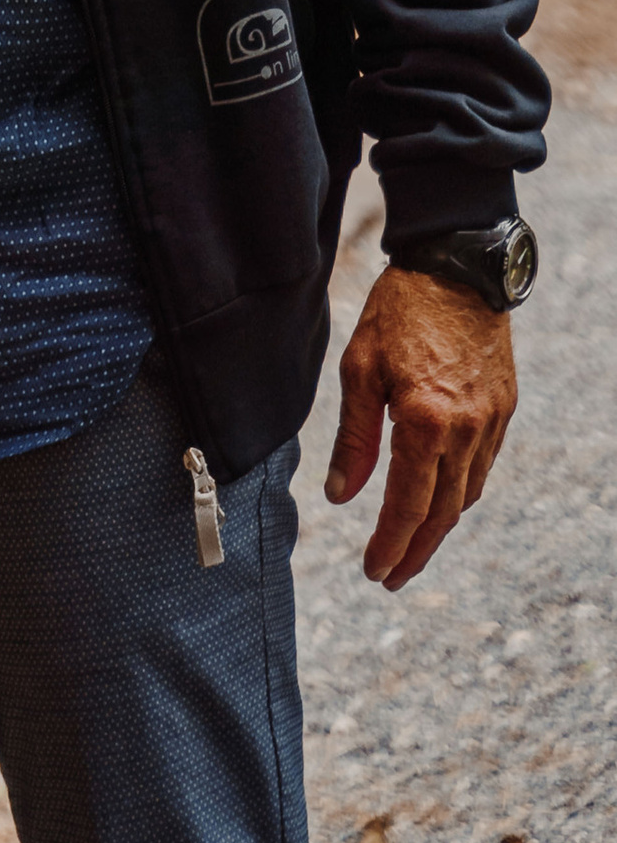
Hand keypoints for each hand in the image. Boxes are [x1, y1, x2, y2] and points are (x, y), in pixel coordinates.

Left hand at [323, 262, 517, 585]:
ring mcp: (490, 423)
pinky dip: (458, 493)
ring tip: (410, 545)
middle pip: (442, 513)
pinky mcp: (503, 411)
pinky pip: (481, 468)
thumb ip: (354, 437)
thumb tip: (341, 496)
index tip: (375, 572)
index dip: (391, 545)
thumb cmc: (399, 310)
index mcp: (426, 421)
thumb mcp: (360, 367)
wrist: (456, 266)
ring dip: (438, 526)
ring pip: (466, 495)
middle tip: (391, 576)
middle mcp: (466, 431)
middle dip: (415, 551)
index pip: (408, 505)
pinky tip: (438, 498)